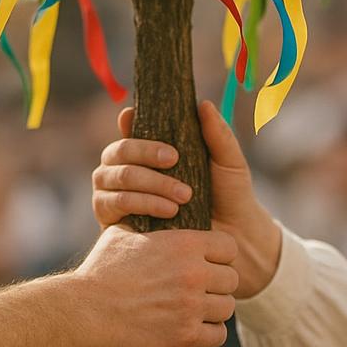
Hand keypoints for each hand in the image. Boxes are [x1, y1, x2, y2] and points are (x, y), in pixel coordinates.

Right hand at [70, 224, 237, 346]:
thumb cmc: (103, 268)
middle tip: (201, 288)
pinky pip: (218, 334)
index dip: (219, 254)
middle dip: (218, 283)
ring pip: (227, 307)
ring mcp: (192, 306)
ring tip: (196, 308)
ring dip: (214, 308)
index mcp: (185, 243)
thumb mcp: (125, 233)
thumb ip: (144, 221)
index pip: (229, 246)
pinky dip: (208, 332)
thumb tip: (145, 209)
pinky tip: (193, 328)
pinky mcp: (186, 336)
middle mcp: (194, 273)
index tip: (207, 261)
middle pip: (232, 278)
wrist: (88, 309)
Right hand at [92, 100, 281, 296]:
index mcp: (149, 149)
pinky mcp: (113, 222)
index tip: (158, 129)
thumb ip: (217, 134)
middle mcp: (125, 168)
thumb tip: (203, 104)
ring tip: (182, 197)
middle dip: (146, 155)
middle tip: (176, 161)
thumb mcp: (228, 162)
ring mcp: (115, 194)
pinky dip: (141, 204)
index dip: (131, 124)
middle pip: (117, 151)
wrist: (233, 241)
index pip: (129, 128)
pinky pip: (113, 205)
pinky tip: (168, 213)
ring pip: (116, 177)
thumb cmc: (229, 195)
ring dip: (149, 182)